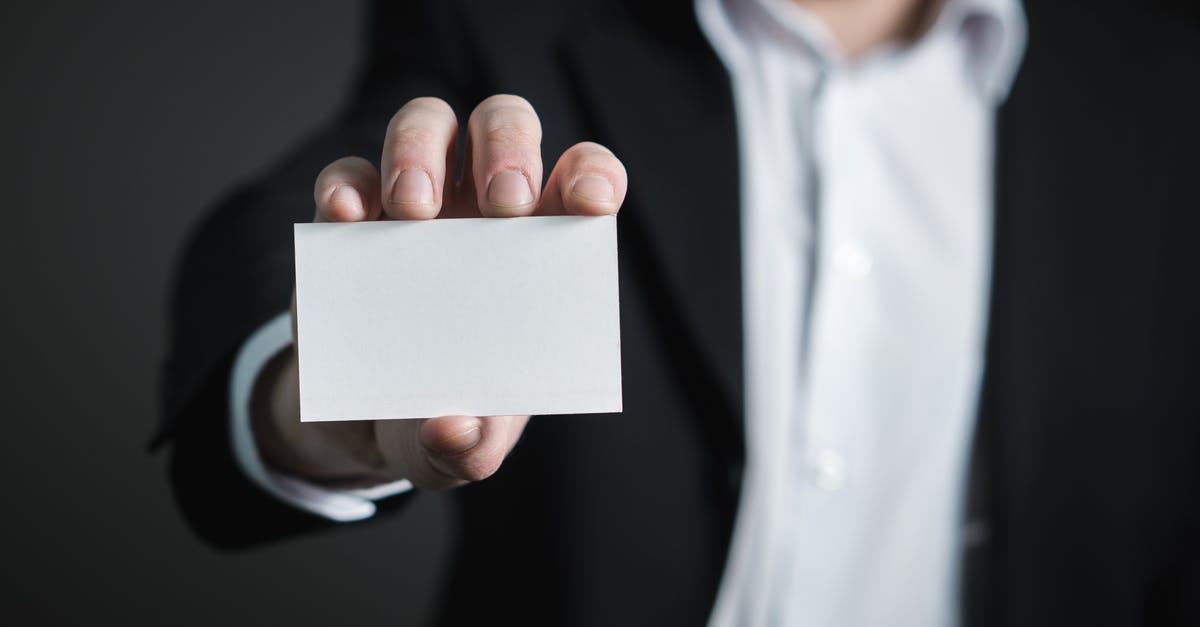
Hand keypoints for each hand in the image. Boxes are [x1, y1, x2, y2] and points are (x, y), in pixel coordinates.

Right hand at [251, 95, 627, 489]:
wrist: (370, 424)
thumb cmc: (445, 418)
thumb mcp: (463, 448)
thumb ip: (471, 447)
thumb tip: (457, 429)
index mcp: (541, 250)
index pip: (583, 181)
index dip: (593, 176)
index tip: (591, 204)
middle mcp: (483, 210)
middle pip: (504, 126)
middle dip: (508, 149)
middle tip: (502, 204)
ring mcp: (416, 206)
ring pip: (428, 124)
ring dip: (422, 150)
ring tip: (415, 212)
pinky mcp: (350, 220)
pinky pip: (348, 175)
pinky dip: (347, 185)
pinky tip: (348, 217)